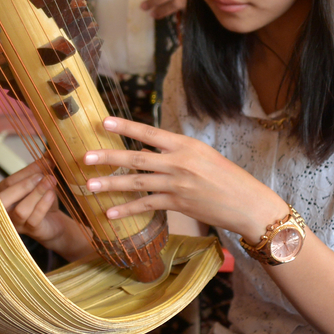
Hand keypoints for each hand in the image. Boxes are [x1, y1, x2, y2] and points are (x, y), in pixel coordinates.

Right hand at [0, 160, 91, 258]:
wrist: (54, 223)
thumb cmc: (41, 201)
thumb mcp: (39, 183)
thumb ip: (41, 169)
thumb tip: (49, 151)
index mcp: (2, 197)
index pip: (8, 183)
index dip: (26, 172)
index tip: (43, 161)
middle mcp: (4, 212)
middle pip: (4, 198)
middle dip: (24, 184)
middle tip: (42, 175)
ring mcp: (15, 224)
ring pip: (20, 210)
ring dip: (36, 193)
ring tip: (50, 182)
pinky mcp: (30, 231)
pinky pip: (33, 219)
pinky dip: (43, 204)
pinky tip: (52, 194)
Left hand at [83, 116, 287, 242]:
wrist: (248, 204)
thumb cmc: (227, 177)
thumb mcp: (203, 154)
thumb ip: (177, 151)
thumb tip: (151, 147)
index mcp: (185, 144)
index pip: (149, 132)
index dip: (125, 126)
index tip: (103, 121)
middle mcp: (179, 162)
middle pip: (136, 157)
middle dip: (108, 157)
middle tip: (85, 156)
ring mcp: (177, 184)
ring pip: (137, 182)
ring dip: (110, 184)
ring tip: (88, 185)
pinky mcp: (178, 204)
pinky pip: (146, 205)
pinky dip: (127, 208)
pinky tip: (110, 212)